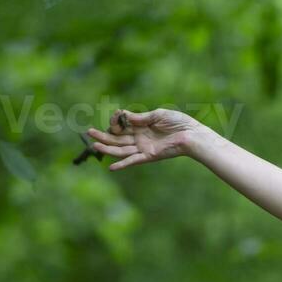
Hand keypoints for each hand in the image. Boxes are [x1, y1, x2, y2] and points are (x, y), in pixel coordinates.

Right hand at [86, 108, 207, 170]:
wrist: (193, 134)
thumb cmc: (179, 123)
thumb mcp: (158, 114)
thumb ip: (141, 117)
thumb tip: (125, 116)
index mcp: (142, 126)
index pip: (122, 125)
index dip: (116, 120)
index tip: (117, 114)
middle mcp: (140, 138)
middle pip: (117, 138)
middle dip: (103, 135)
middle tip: (89, 132)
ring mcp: (144, 147)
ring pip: (122, 149)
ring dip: (108, 148)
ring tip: (94, 144)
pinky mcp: (149, 156)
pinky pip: (133, 161)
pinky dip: (123, 164)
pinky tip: (111, 167)